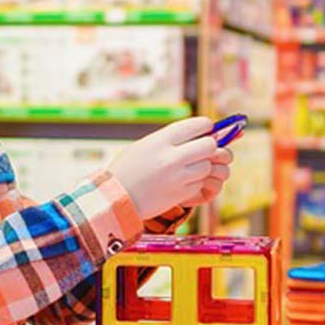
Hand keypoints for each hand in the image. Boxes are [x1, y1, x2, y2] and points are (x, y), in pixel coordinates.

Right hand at [106, 117, 228, 219]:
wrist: (114, 198)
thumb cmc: (128, 169)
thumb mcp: (146, 145)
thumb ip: (171, 139)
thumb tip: (203, 133)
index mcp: (162, 140)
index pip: (199, 125)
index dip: (207, 126)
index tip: (206, 130)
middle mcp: (172, 157)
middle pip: (210, 146)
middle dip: (210, 147)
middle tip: (202, 150)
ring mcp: (178, 177)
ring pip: (208, 166)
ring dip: (203, 166)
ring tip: (189, 167)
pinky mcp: (181, 194)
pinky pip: (200, 184)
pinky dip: (196, 182)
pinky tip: (183, 181)